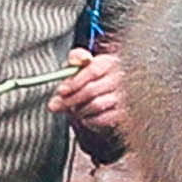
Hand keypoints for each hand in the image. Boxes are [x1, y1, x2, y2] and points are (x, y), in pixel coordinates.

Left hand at [54, 41, 127, 158]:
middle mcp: (120, 78)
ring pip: (95, 104)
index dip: (74, 81)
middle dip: (70, 99)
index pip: (92, 70)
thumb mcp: (82, 65)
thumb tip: (70, 69)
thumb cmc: (93, 78)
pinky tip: (84, 116)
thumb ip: (74, 62)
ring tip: (72, 109)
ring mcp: (124, 96)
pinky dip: (88, 120)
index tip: (60, 90)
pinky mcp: (123, 113)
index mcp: (109, 62)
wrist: (111, 95)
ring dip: (78, 109)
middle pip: (91, 89)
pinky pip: (101, 118)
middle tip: (57, 105)